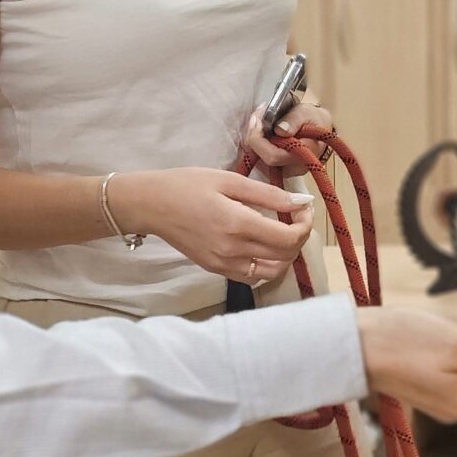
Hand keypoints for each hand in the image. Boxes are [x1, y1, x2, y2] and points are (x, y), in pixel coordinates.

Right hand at [107, 166, 312, 283]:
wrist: (151, 205)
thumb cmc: (187, 185)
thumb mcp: (229, 180)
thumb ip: (268, 193)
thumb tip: (300, 201)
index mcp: (238, 225)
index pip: (289, 238)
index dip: (305, 225)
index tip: (303, 207)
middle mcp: (233, 251)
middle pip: (285, 256)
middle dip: (299, 236)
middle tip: (296, 216)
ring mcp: (223, 264)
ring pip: (272, 272)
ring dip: (285, 255)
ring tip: (282, 232)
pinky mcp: (215, 269)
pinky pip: (252, 276)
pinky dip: (266, 264)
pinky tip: (262, 244)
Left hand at [243, 94, 333, 176]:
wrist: (321, 127)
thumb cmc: (314, 120)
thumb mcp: (306, 113)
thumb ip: (294, 120)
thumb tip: (280, 130)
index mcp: (305, 154)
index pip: (273, 156)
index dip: (258, 141)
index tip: (256, 121)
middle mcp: (295, 168)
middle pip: (263, 161)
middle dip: (253, 139)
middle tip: (255, 119)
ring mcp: (288, 171)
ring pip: (260, 162)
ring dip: (254, 142)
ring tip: (258, 123)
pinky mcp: (281, 169)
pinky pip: (262, 161)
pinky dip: (257, 147)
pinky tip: (260, 133)